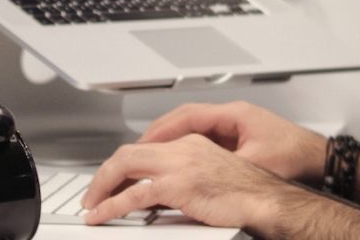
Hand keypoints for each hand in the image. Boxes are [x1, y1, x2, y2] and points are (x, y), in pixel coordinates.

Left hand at [81, 133, 304, 229]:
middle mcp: (183, 148)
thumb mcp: (210, 180)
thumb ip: (184, 182)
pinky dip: (111, 205)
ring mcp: (179, 164)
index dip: (124, 165)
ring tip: (92, 204)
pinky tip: (101, 215)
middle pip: (129, 152)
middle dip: (105, 173)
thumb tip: (158, 197)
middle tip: (93, 192)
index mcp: (192, 144)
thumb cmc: (248, 194)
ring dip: (102, 186)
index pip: (147, 148)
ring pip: (125, 166)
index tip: (112, 181)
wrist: (267, 199)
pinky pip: (134, 194)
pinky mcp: (178, 185)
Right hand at [137, 101, 326, 183]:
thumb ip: (225, 168)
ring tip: (150, 156)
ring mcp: (234, 126)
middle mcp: (232, 116)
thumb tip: (198, 176)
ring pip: (192, 129)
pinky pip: (203, 139)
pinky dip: (186, 148)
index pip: (187, 116)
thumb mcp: (256, 164)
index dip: (161, 130)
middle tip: (138, 149)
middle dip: (159, 134)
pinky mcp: (238, 139)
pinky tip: (177, 163)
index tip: (142, 142)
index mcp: (234, 115)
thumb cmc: (296, 157)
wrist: (319, 159)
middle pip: (185, 119)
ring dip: (171, 141)